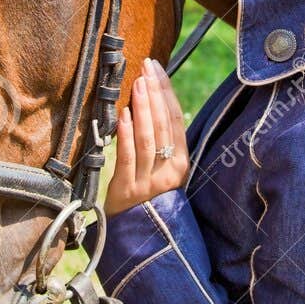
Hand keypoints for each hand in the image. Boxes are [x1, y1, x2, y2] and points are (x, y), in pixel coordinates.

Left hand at [103, 56, 189, 216]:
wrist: (138, 235)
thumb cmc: (148, 196)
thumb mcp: (162, 169)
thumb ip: (161, 141)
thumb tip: (153, 100)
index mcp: (181, 163)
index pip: (175, 119)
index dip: (166, 92)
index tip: (156, 68)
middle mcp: (169, 171)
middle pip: (162, 125)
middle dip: (154, 93)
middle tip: (145, 68)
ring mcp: (150, 182)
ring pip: (148, 138)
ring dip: (143, 108)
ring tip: (138, 84)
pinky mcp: (129, 190)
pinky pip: (128, 157)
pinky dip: (126, 134)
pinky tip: (123, 115)